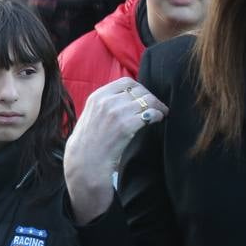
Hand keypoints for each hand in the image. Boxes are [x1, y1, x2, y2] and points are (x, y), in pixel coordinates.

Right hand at [64, 78, 168, 225]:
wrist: (85, 162)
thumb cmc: (89, 141)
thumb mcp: (92, 115)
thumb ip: (106, 103)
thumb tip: (128, 98)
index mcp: (97, 96)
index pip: (126, 83)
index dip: (140, 89)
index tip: (144, 97)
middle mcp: (106, 101)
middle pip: (140, 91)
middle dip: (151, 98)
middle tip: (157, 107)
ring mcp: (116, 113)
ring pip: (147, 100)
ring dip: (157, 107)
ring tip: (160, 114)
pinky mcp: (125, 126)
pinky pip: (150, 114)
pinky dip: (158, 116)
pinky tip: (158, 121)